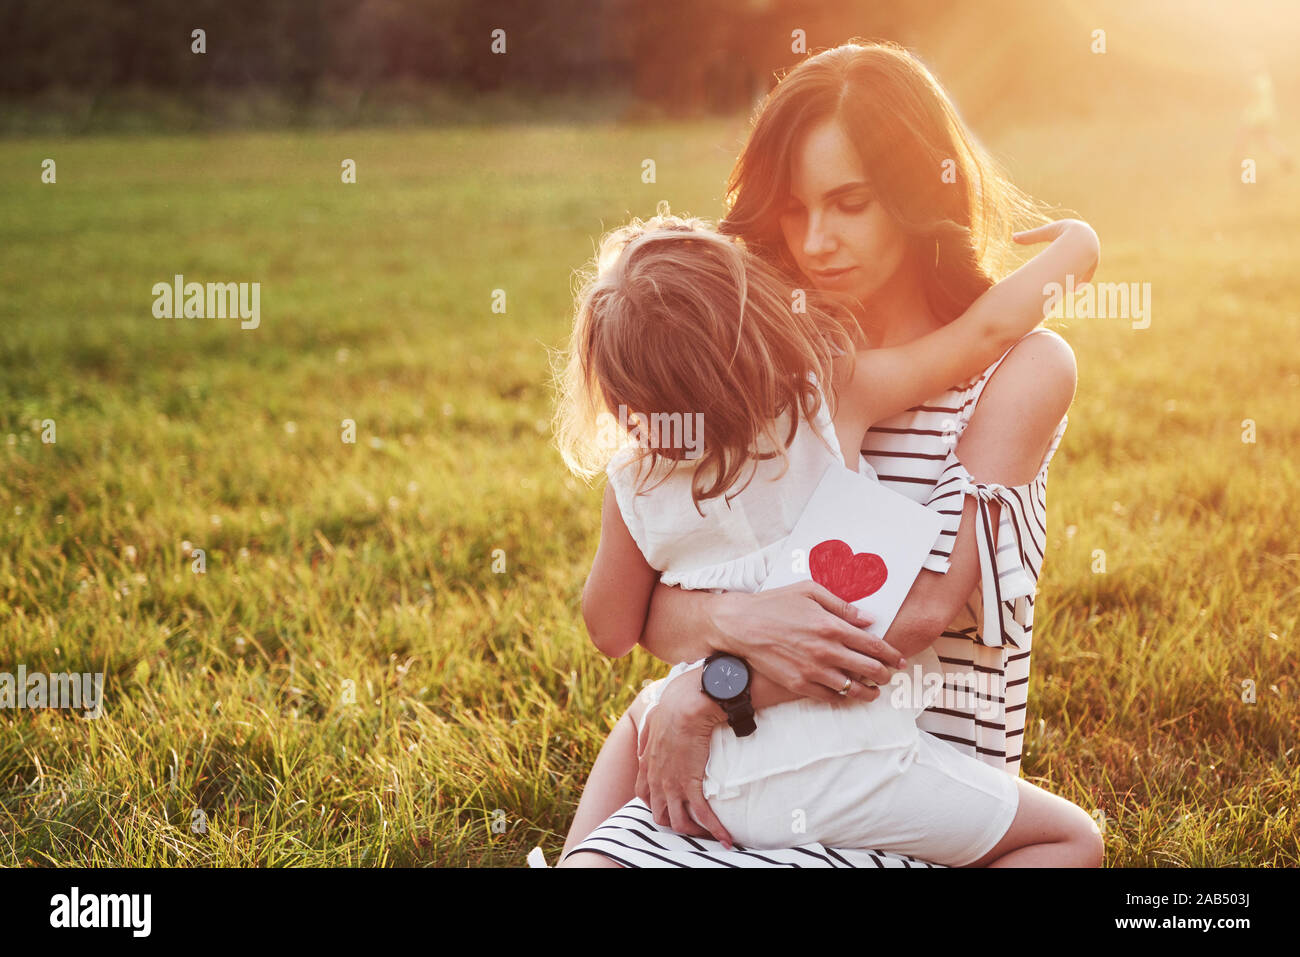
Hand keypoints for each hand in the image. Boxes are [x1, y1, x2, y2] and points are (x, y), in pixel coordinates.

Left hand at [634, 667, 734, 848]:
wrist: (684, 707)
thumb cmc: (671, 708)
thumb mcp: (651, 721)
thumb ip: (646, 736)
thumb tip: (643, 744)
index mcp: (647, 765)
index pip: (643, 795)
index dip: (654, 803)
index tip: (667, 803)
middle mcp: (656, 780)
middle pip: (658, 813)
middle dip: (672, 821)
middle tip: (690, 820)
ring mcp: (671, 785)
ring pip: (676, 822)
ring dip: (692, 831)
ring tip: (707, 835)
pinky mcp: (690, 785)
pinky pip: (702, 815)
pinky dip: (714, 830)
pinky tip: (726, 838)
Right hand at [710, 582, 905, 703]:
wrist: (741, 625)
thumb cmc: (774, 604)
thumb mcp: (809, 591)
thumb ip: (842, 605)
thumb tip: (867, 619)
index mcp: (832, 626)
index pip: (873, 645)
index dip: (891, 654)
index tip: (899, 659)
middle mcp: (826, 650)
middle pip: (869, 669)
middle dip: (885, 674)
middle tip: (890, 675)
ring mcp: (813, 670)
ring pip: (852, 688)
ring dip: (868, 692)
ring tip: (873, 692)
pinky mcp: (798, 684)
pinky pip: (828, 697)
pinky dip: (842, 697)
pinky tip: (846, 694)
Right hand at [1013, 218, 1099, 282]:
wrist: (1081, 237)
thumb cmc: (1061, 232)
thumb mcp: (1043, 233)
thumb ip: (1029, 237)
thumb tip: (1012, 237)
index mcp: (1072, 237)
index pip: (1068, 248)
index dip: (1061, 258)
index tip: (1056, 268)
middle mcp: (1082, 244)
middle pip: (1075, 260)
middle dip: (1069, 270)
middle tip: (1060, 281)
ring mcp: (1090, 252)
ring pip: (1082, 268)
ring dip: (1075, 278)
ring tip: (1066, 288)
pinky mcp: (1093, 261)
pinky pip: (1088, 273)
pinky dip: (1081, 281)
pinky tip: (1074, 289)